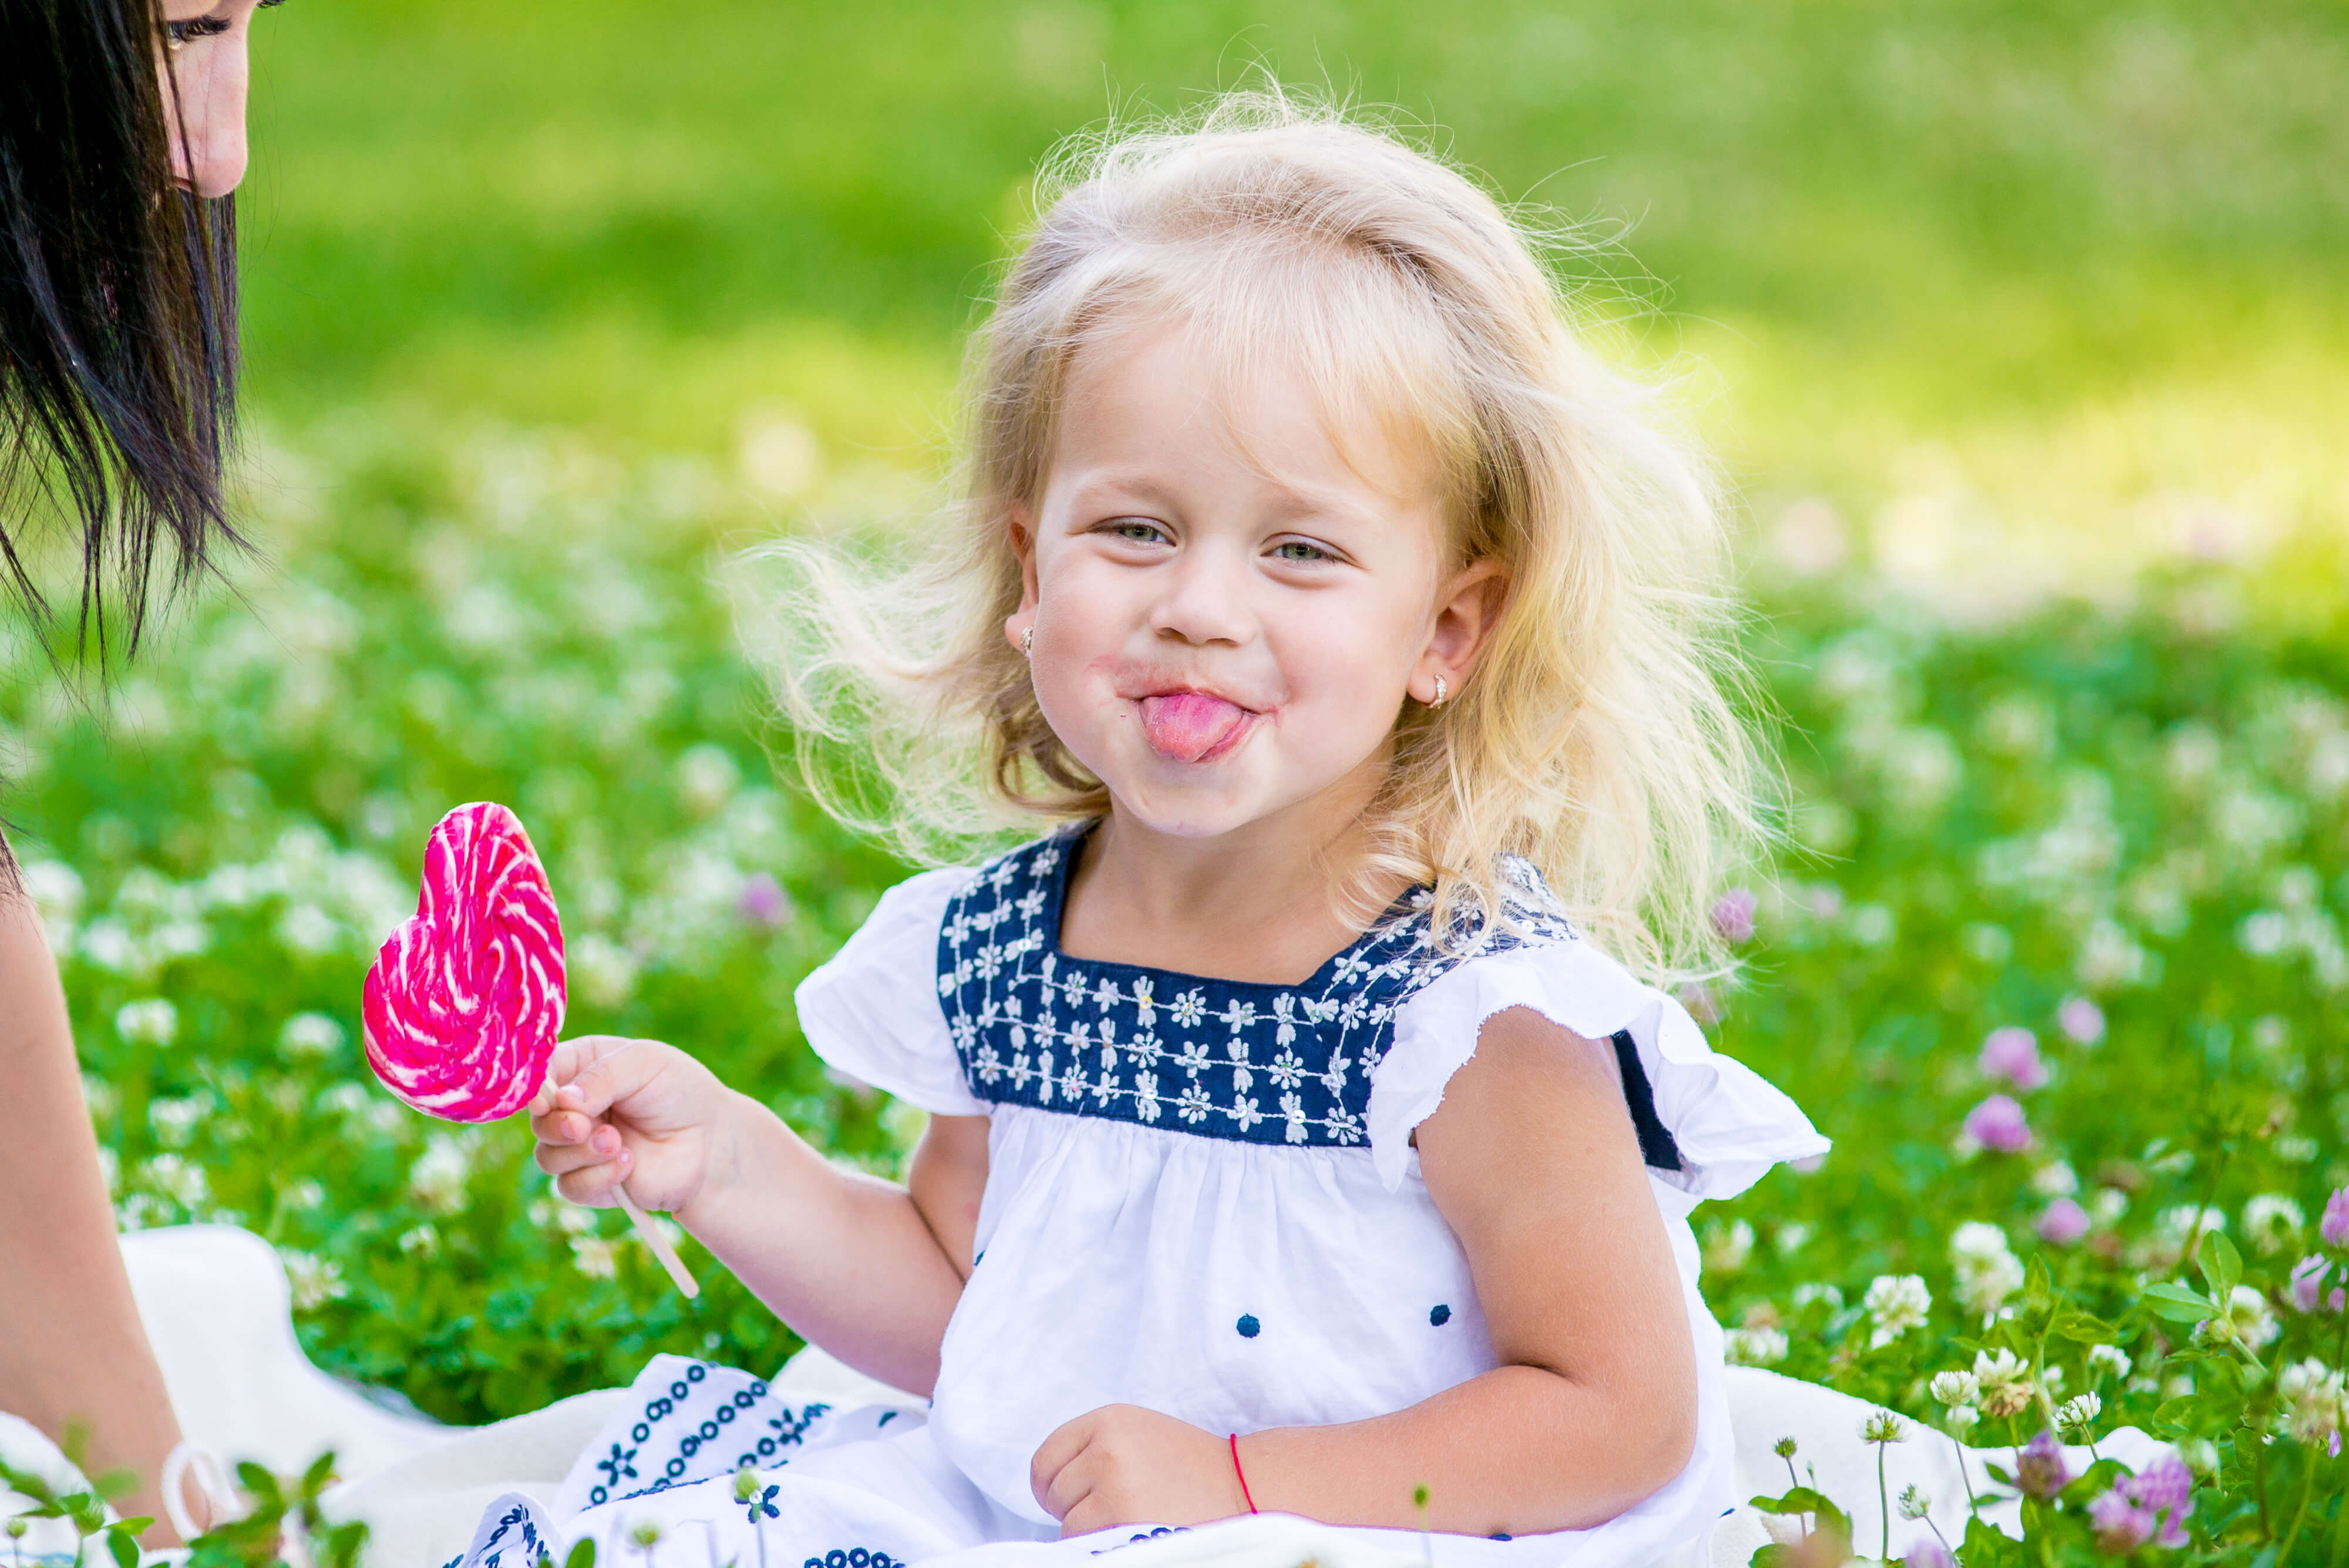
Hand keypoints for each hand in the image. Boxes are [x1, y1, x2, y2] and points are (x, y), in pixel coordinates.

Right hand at [528, 1036, 736, 1221]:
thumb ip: (601, 1077)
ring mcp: (581, 1146)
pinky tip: (628, 1164)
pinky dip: (597, 1177)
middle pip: (537, 1120)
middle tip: (585, 1126)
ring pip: (548, 1156)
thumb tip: (561, 1101)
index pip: (540, 1072)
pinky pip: (570, 1186)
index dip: (534, 1087)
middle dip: (557, 1125)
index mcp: (583, 1066)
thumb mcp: (644, 1064)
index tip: (544, 1099)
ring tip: (618, 1143)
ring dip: (581, 1152)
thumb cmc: (681, 1092)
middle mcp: (575, 1107)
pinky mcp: (592, 1181)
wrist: (712, 1143)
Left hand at [1030, 1404, 1247, 1536]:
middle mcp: (1108, 1446)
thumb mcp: (1140, 1436)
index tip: (1068, 1498)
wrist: (1245, 1490)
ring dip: (1091, 1531)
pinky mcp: (1122, 1518)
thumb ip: (1095, 1448)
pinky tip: (1134, 1535)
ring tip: (1132, 1522)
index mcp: (1110, 1419)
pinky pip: (1084, 1542)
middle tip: (1117, 1510)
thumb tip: (1048, 1485)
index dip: (1052, 1485)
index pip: (1046, 1459)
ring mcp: (1114, 1483)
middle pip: (1055, 1493)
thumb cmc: (1192, 1470)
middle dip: (1076, 1509)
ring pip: (1068, 1523)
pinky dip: (1102, 1546)